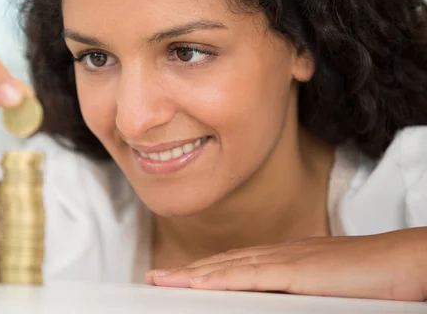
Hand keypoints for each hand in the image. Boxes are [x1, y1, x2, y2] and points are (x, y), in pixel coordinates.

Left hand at [146, 227, 426, 301]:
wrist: (405, 261)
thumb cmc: (371, 278)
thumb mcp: (324, 288)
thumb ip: (297, 292)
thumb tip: (275, 301)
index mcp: (285, 258)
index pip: (233, 265)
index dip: (202, 270)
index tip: (177, 277)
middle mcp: (280, 254)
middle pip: (223, 263)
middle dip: (187, 271)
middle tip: (155, 277)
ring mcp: (288, 260)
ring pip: (230, 267)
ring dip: (194, 274)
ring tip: (164, 280)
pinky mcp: (300, 271)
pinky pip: (253, 276)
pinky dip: (223, 279)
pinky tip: (200, 284)